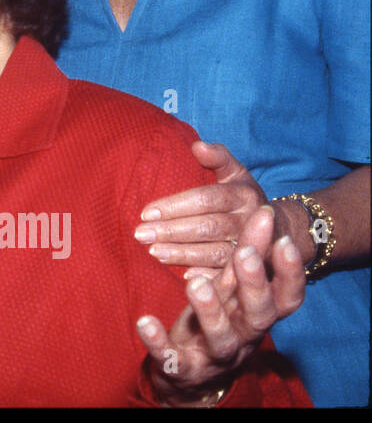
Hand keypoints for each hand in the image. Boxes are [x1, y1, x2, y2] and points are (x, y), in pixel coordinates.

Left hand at [136, 141, 272, 277]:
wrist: (280, 229)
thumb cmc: (244, 196)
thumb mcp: (237, 173)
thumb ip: (218, 157)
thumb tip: (197, 146)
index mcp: (243, 195)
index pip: (205, 199)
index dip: (176, 206)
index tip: (146, 212)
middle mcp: (250, 222)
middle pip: (208, 227)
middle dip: (172, 231)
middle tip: (141, 235)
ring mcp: (251, 248)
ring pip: (215, 253)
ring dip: (183, 254)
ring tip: (154, 253)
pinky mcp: (250, 269)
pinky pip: (227, 275)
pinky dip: (206, 276)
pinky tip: (184, 277)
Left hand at [137, 205, 305, 405]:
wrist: (190, 378)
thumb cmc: (216, 320)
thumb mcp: (231, 289)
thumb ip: (246, 256)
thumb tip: (263, 212)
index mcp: (256, 316)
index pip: (286, 299)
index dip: (290, 273)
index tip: (284, 240)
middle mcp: (243, 338)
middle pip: (260, 316)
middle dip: (254, 285)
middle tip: (244, 253)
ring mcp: (213, 356)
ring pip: (220, 339)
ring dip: (209, 311)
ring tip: (194, 282)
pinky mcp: (182, 369)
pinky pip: (172, 359)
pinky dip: (158, 341)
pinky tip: (144, 321)